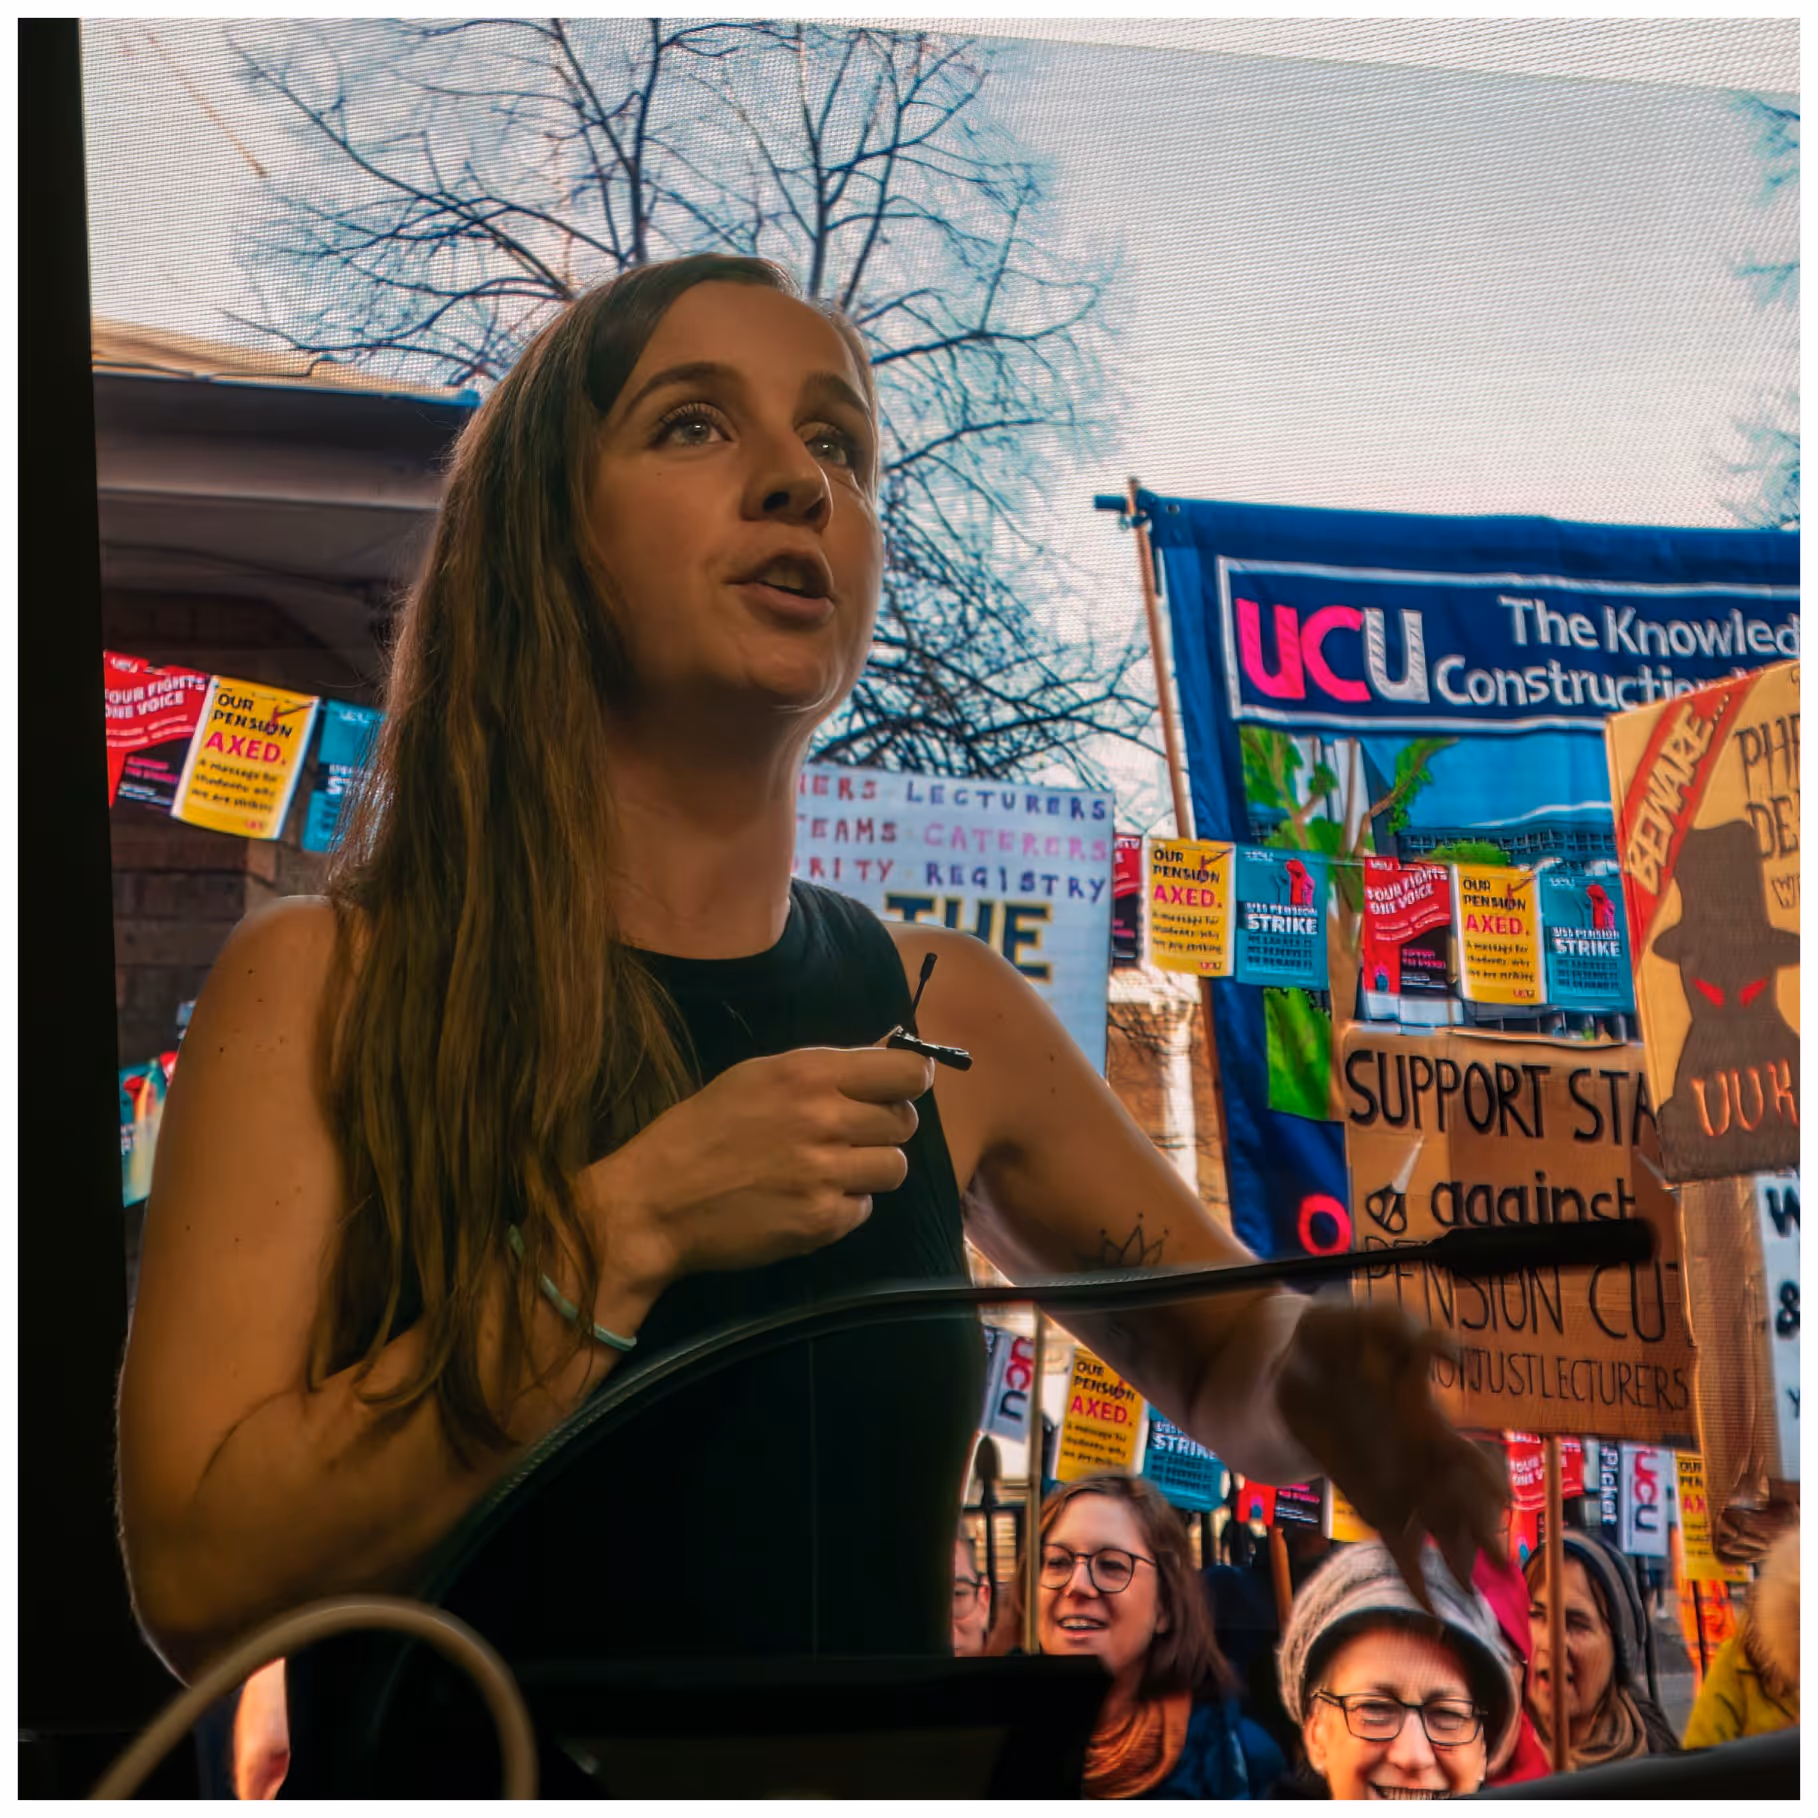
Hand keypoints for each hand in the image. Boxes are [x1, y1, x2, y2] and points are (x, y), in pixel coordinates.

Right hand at [583, 1044, 934, 1288]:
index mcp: (809, 1073)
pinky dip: (842, 1207)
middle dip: (882, 1128)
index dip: (910, 1082)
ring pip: (894, 1167)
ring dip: (868, 1170)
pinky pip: (864, 1209)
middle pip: (905, 1122)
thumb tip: (890, 1057)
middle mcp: (825, 1119)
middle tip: (847, 1137)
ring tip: (826, 1171)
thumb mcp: (757, 1077)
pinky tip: (804, 1200)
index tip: (898, 1091)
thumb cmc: (701, 1131)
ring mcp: (826, 1173)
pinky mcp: (821, 1221)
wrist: (655, 1202)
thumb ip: (822, 1070)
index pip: (908, 1072)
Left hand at [1275, 1300, 1506, 1607]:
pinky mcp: (1369, 1502)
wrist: (1289, 1361)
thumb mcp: (1374, 1321)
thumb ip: (1416, 1333)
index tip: (1502, 1503)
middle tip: (1503, 1568)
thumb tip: (1460, 1357)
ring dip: (1457, 1561)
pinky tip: (1433, 1609)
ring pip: (1437, 1530)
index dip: (1482, 1479)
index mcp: (1425, 1420)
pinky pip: (1398, 1545)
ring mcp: (1396, 1483)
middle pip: (1459, 1502)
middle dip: (1482, 1533)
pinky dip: (1416, 1577)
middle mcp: (1418, 1458)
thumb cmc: (1337, 1335)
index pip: (1463, 1456)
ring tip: (1476, 1595)